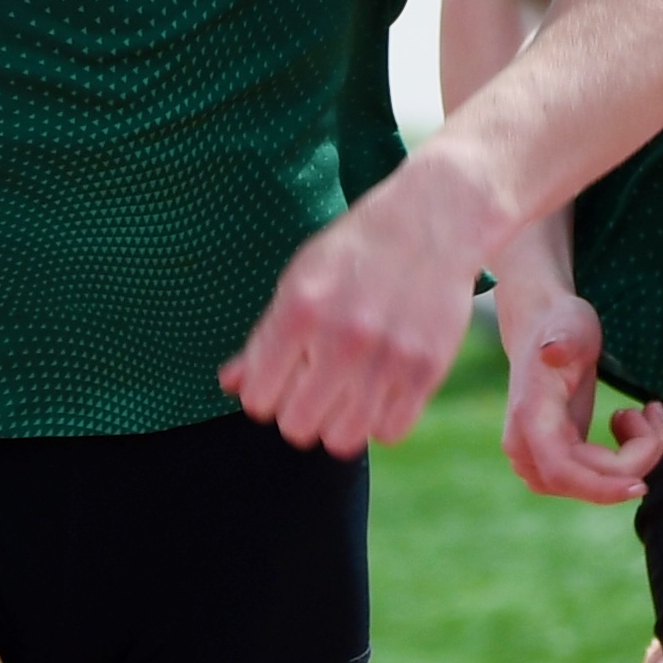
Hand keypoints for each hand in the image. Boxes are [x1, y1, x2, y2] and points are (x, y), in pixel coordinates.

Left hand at [221, 156, 501, 457]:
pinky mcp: (427, 370)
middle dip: (299, 411)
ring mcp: (388, 358)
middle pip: (297, 426)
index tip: (281, 378)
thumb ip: (264, 337)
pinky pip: (389, 433)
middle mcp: (342, 338)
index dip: (264, 394)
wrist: (432, 222)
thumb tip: (230, 384)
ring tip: (346, 393)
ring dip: (338, 423)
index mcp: (299, 312)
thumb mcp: (299, 281)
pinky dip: (380, 421)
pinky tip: (379, 392)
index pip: (258, 400)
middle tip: (313, 387)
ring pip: (342, 440)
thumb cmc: (355, 253)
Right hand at [494, 280, 662, 502]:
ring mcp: (537, 460)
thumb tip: (552, 351)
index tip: (640, 486)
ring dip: (633, 457)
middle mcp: (526, 447)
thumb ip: (563, 338)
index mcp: (531, 417)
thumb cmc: (561, 324)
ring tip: (643, 412)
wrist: (543, 327)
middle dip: (636, 455)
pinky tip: (628, 422)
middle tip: (654, 409)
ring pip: (595, 485)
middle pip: (589, 481)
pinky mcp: (555, 462)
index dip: (600, 488)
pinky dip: (625, 458)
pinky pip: (597, 479)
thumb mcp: (570, 324)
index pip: (562, 472)